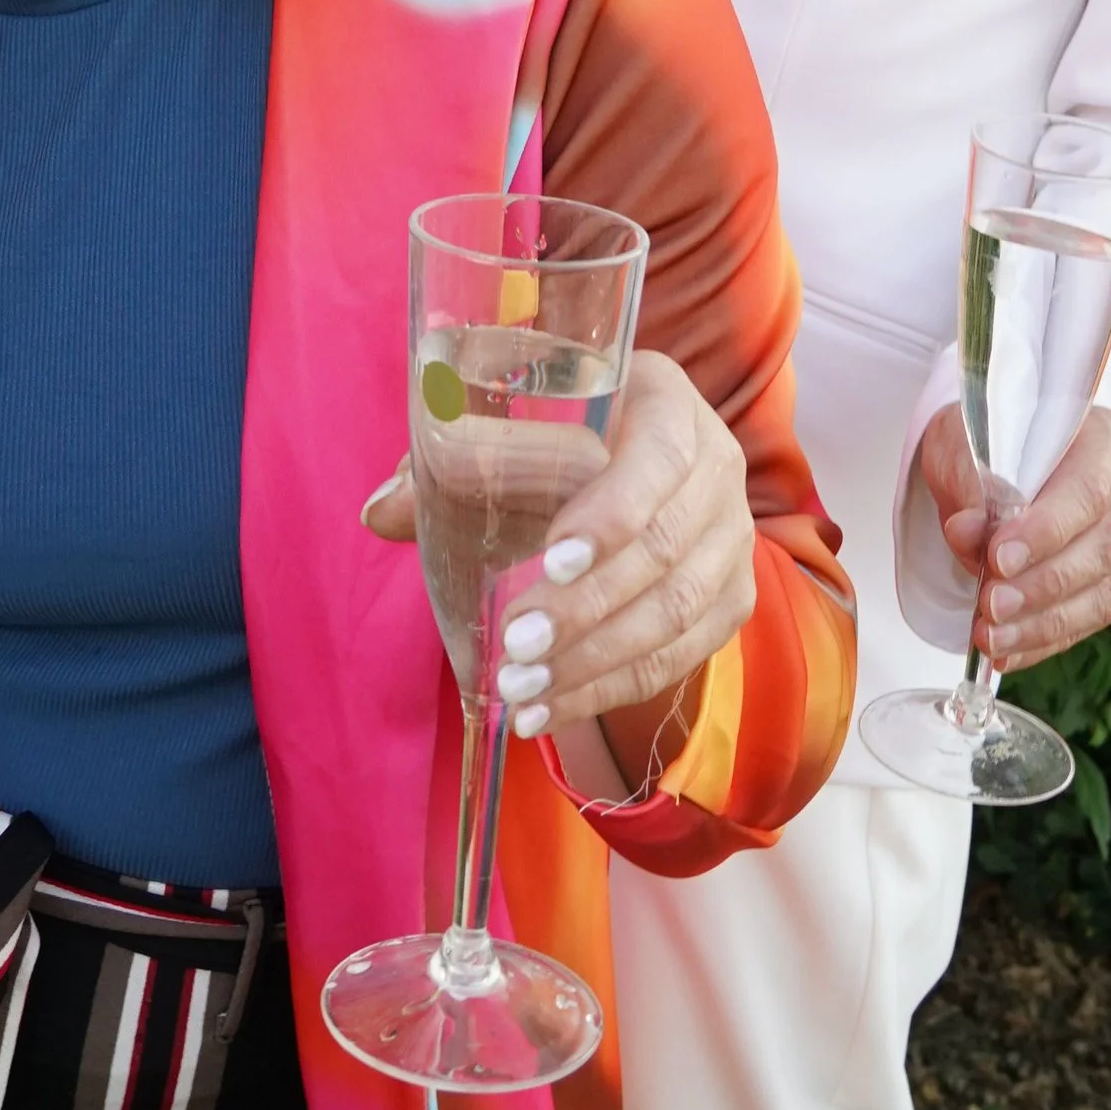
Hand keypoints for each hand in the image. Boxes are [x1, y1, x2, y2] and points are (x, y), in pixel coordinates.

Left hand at [364, 349, 755, 757]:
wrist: (628, 472)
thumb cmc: (555, 439)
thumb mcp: (502, 435)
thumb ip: (443, 465)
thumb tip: (379, 512)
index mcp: (665, 402)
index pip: (658, 458)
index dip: (611, 515)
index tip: (549, 562)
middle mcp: (716, 466)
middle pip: (664, 548)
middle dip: (586, 607)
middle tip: (515, 645)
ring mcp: (732, 538)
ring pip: (677, 612)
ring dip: (595, 660)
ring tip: (522, 688)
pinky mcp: (730, 599)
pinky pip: (681, 655)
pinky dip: (612, 688)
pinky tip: (550, 708)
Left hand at [917, 404, 1110, 671]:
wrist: (992, 465)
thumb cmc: (987, 446)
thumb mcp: (962, 446)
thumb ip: (968, 485)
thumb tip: (967, 533)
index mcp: (1107, 441)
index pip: (1090, 490)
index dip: (1048, 530)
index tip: (999, 558)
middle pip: (1107, 546)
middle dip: (1045, 583)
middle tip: (991, 604)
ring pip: (1107, 593)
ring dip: (1045, 622)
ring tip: (992, 636)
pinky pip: (1092, 620)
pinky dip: (1045, 640)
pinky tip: (1007, 651)